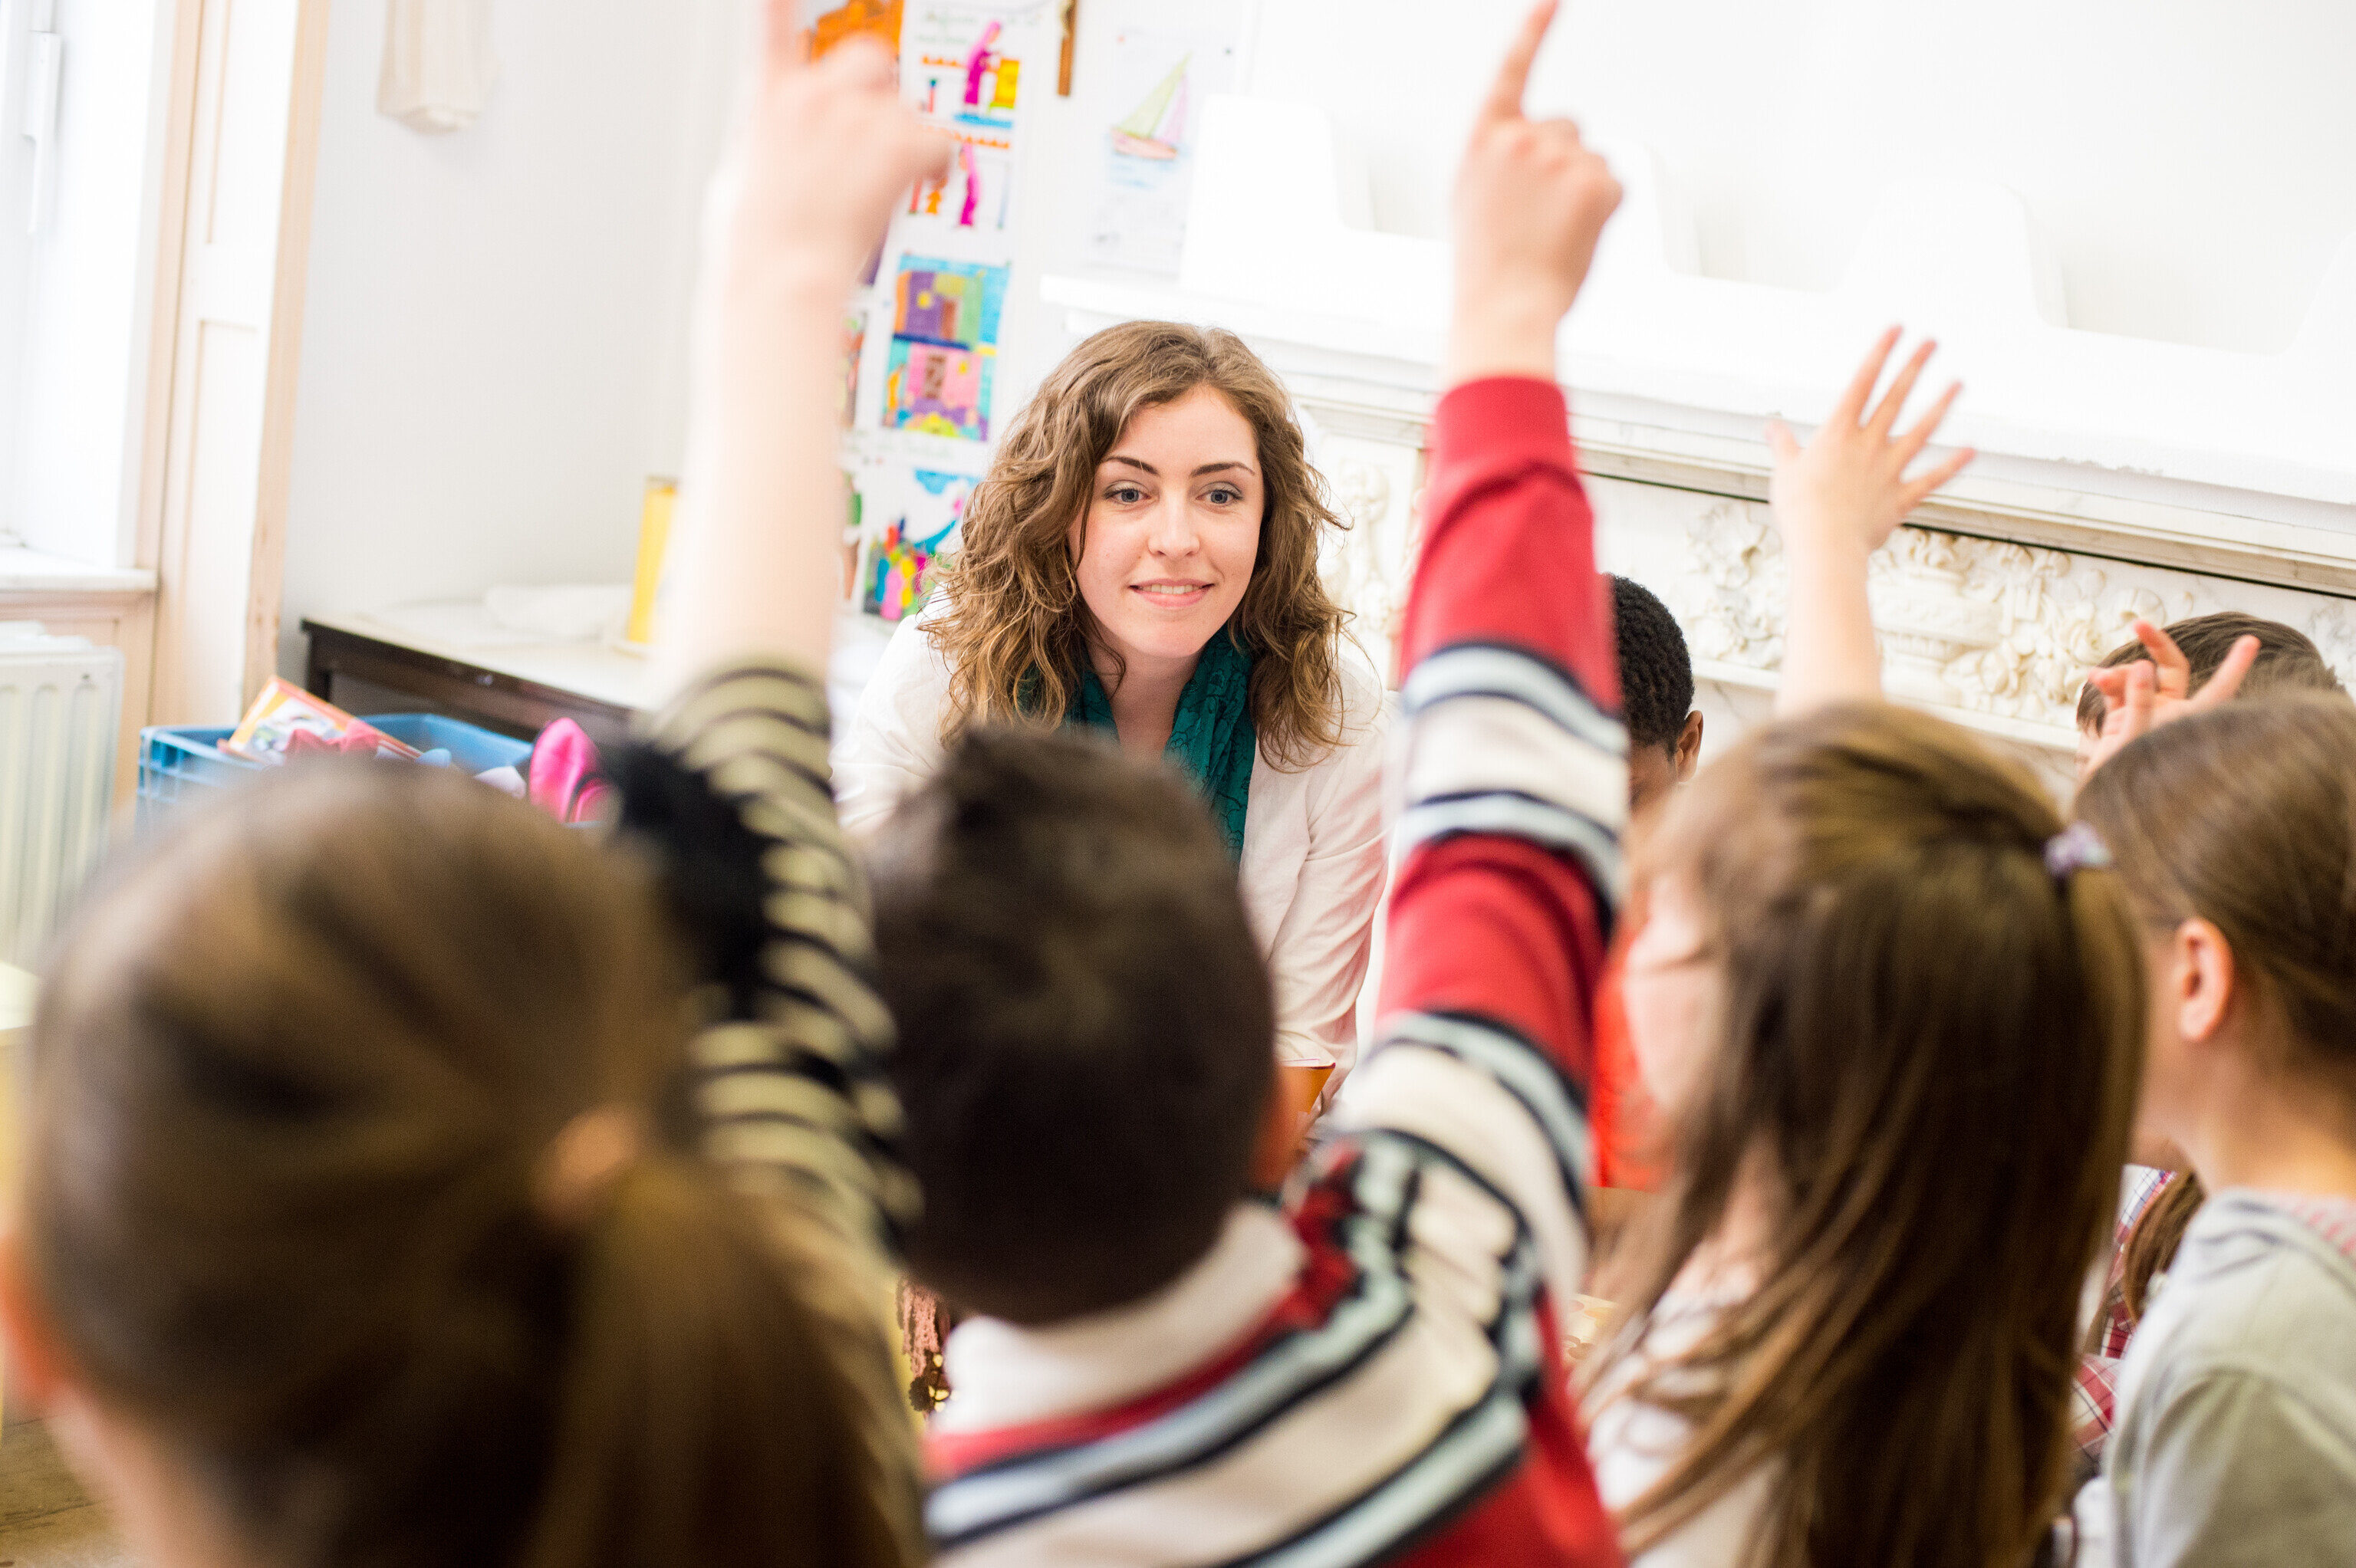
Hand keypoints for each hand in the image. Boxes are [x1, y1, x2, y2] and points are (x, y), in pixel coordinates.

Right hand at [727, 2, 953, 298]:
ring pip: (907, 109)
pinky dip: (937, 164)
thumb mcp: (738, 182)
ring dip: (905, 141)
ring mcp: (857, 118)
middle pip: (871, 55)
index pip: (774, 24)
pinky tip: (922, 185)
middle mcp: (815, 96)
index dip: (783, 0)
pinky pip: (940, 141)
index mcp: (770, 101)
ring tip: (886, 185)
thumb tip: (770, 155)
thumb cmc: (754, 247)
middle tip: (879, 128)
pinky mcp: (897, 147)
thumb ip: (765, 148)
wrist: (783, 273)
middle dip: (881, 86)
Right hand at [1447, 0, 1621, 385]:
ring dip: (1583, 188)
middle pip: (1567, 126)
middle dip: (1565, 160)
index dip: (1534, 31)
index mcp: (1482, 142)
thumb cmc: (1488, 270)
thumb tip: (1543, 156)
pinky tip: (1577, 236)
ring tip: (1553, 232)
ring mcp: (1559, 157)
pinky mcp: (1595, 181)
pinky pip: (1615, 184)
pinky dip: (1605, 211)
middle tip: (1541, 214)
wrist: (1504, 308)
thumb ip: (1502, 164)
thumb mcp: (1474, 204)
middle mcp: (1519, 139)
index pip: (1512, 70)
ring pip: (1592, 157)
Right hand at [1766, 328, 1974, 561]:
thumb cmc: (1800, 510)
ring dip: (1942, 404)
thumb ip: (1783, 446)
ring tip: (1958, 382)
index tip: (1896, 329)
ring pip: (1921, 430)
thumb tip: (1771, 427)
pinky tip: (1971, 450)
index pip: (1862, 383)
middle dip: (1914, 366)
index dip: (1880, 353)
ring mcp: (1889, 469)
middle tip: (1932, 342)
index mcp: (1837, 434)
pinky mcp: (1901, 497)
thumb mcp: (1784, 472)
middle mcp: (1868, 445)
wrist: (1825, 545)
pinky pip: (1932, 478)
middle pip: (1895, 397)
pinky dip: (1953, 465)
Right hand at [2079, 619, 2259, 776]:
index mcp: (2188, 721)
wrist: (2102, 806)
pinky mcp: (2123, 719)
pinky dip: (2105, 683)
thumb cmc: (2128, 779)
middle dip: (2156, 644)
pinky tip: (2093, 680)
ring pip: (2138, 676)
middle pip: (2172, 668)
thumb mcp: (2134, 740)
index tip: (2250, 641)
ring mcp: (2147, 714)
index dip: (2235, 666)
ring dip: (2118, 672)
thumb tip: (2141, 665)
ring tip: (2098, 679)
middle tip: (2137, 624)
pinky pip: (2117, 690)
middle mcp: (2172, 714)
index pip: (2219, 688)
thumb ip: (2139, 701)